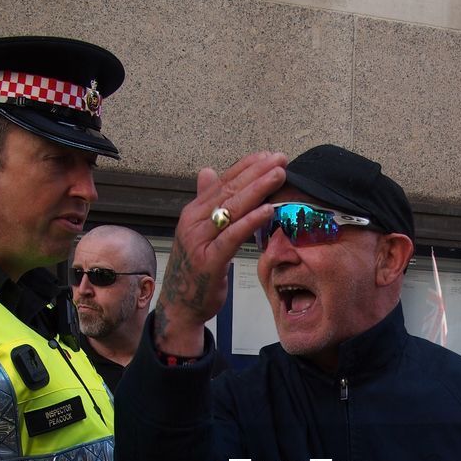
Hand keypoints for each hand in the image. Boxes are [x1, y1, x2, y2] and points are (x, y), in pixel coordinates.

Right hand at [152, 151, 286, 353]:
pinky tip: (268, 210)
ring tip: (279, 176)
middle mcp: (193, 221)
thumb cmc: (195, 270)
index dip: (246, 166)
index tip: (269, 155)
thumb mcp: (200, 232)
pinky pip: (232, 236)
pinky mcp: (209, 260)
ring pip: (232, 208)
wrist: (180, 306)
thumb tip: (208, 172)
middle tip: (280, 159)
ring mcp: (199, 240)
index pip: (223, 182)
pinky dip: (250, 221)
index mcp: (193, 212)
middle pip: (229, 190)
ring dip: (258, 189)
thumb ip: (206, 203)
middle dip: (257, 172)